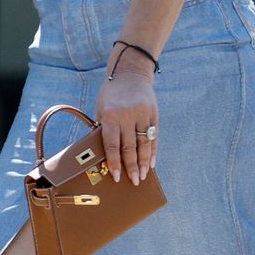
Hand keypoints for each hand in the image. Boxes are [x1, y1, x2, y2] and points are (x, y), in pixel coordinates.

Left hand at [94, 71, 157, 185]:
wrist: (131, 72)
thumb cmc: (111, 92)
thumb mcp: (101, 107)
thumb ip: (103, 127)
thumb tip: (103, 152)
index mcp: (110, 115)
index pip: (112, 144)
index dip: (114, 162)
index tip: (116, 177)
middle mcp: (127, 116)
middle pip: (129, 147)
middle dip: (131, 167)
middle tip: (133, 181)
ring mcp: (142, 114)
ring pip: (144, 144)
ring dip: (144, 163)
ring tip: (143, 176)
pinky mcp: (153, 113)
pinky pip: (153, 136)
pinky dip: (153, 151)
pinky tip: (151, 163)